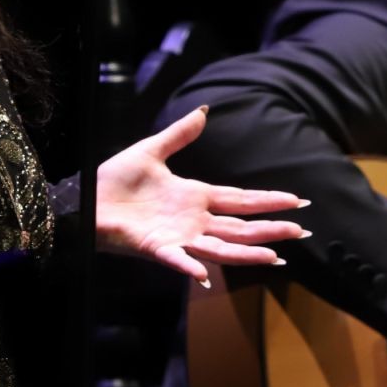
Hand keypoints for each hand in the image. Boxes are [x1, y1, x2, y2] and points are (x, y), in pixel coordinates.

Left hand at [95, 105, 310, 287]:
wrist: (85, 200)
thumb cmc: (114, 180)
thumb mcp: (151, 150)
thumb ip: (179, 134)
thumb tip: (204, 110)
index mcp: (195, 196)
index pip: (241, 199)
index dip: (269, 200)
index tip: (297, 201)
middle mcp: (193, 220)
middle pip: (241, 226)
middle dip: (271, 229)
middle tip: (301, 232)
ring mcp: (177, 237)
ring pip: (221, 247)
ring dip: (247, 253)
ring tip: (275, 257)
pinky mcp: (156, 248)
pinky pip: (177, 260)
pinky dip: (191, 267)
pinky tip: (207, 276)